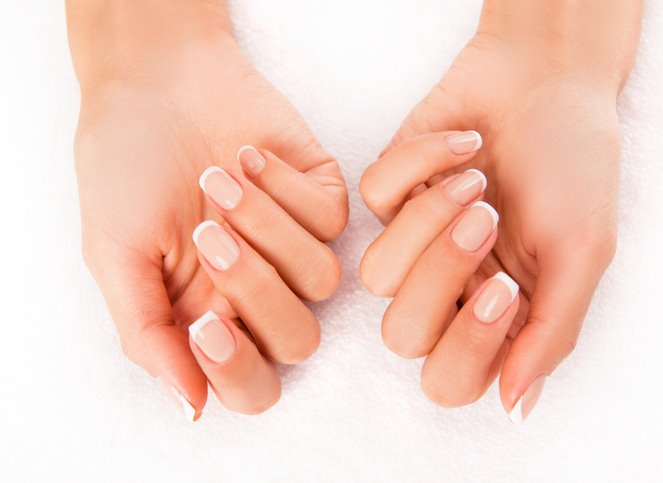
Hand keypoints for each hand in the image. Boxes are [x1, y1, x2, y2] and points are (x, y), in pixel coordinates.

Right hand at [70, 3, 346, 418]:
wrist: (155, 82)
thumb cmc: (126, 169)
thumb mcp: (116, 255)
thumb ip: (149, 334)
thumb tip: (190, 406)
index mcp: (209, 316)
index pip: (251, 383)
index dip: (238, 367)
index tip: (206, 324)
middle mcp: (260, 289)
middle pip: (298, 338)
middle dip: (256, 290)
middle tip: (206, 235)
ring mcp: (295, 243)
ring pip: (323, 278)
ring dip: (268, 228)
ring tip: (217, 180)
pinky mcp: (321, 195)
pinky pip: (331, 217)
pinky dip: (286, 187)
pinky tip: (246, 156)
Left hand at [360, 1, 640, 421]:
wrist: (546, 79)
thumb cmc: (573, 166)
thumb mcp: (583, 252)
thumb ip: (551, 333)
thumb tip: (517, 408)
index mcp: (498, 315)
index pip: (452, 379)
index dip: (467, 346)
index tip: (506, 287)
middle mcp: (450, 289)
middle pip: (403, 335)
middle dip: (441, 276)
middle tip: (487, 220)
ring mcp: (413, 242)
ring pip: (377, 273)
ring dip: (429, 220)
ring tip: (477, 179)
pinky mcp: (388, 192)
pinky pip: (375, 198)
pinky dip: (422, 164)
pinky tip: (466, 144)